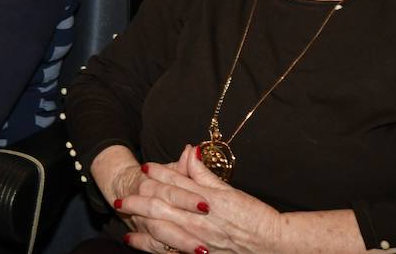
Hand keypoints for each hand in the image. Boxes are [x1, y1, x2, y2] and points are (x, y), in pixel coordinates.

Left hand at [117, 146, 283, 253]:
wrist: (273, 246)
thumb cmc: (255, 217)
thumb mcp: (229, 191)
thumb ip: (205, 173)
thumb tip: (190, 151)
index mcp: (206, 199)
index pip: (175, 182)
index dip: (157, 173)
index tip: (144, 167)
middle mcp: (197, 219)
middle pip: (160, 205)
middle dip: (138, 199)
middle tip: (122, 195)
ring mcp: (196, 239)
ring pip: (159, 227)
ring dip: (139, 219)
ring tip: (124, 213)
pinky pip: (166, 249)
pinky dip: (149, 244)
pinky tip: (135, 240)